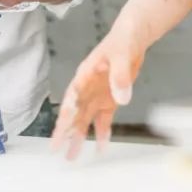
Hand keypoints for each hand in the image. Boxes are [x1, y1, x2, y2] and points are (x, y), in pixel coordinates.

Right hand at [51, 19, 147, 159]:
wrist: (134, 35)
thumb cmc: (123, 39)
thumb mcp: (122, 53)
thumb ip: (120, 74)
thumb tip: (121, 98)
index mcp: (85, 73)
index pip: (73, 95)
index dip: (66, 112)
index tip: (60, 127)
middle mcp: (87, 86)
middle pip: (74, 111)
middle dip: (65, 130)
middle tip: (56, 149)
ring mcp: (97, 93)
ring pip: (85, 118)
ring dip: (79, 136)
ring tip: (72, 156)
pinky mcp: (110, 98)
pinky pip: (104, 118)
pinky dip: (102, 132)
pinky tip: (101, 147)